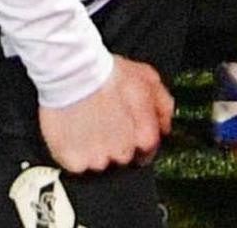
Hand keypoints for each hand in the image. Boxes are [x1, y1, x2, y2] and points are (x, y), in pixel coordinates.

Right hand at [40, 57, 172, 173]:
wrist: (71, 73)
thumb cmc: (106, 73)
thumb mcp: (147, 79)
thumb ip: (162, 106)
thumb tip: (165, 126)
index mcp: (144, 135)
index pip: (148, 151)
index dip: (138, 141)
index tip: (129, 134)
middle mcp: (123, 151)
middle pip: (122, 156)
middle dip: (115, 142)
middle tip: (103, 121)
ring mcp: (98, 159)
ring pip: (98, 161)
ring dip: (93, 148)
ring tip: (86, 124)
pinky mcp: (75, 162)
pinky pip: (77, 164)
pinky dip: (74, 152)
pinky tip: (73, 132)